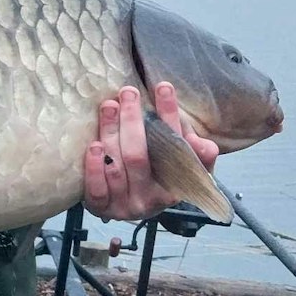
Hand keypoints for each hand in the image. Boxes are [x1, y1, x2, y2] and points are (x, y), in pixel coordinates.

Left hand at [83, 82, 219, 221]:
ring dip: (110, 134)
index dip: (169, 115)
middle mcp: (152, 198)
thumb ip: (197, 154)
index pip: (174, 146)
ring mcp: (126, 205)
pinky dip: (94, 167)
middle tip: (128, 92)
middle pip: (138, 156)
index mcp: (177, 185)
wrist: (131, 205)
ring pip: (116, 168)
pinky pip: (97, 190)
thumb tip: (201, 143)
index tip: (163, 87)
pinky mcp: (103, 208)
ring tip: (109, 107)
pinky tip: (94, 145)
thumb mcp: (184, 166)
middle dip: (132, 120)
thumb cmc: (159, 176)